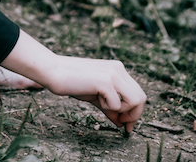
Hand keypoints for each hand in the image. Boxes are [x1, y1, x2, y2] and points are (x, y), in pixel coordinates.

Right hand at [1, 30, 145, 132]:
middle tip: (122, 124)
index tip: (127, 126)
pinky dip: (109, 108)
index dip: (135, 112)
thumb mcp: (96, 96)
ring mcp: (113, 74)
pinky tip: (95, 98)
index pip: (137, 93)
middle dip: (134, 115)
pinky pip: (118, 104)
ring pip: (135, 101)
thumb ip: (110, 107)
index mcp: (117, 69)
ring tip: (105, 108)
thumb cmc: (73, 82)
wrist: (54, 71)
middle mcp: (118, 69)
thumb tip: (122, 124)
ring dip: (123, 111)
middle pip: (141, 98)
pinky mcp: (105, 81)